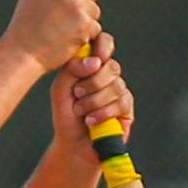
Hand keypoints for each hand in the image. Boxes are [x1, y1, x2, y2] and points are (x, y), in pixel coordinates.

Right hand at [3, 0, 101, 73]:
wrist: (23, 52)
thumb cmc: (26, 27)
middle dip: (81, 2)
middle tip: (61, 14)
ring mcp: (77, 5)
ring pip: (94, 9)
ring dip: (83, 19)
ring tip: (61, 26)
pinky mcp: (85, 24)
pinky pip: (95, 27)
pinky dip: (85, 34)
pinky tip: (67, 36)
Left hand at [51, 33, 131, 161]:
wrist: (73, 144)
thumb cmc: (66, 115)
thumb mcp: (61, 89)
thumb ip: (72, 69)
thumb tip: (95, 61)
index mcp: (92, 65)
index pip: (104, 43)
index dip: (103, 46)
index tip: (95, 58)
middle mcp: (108, 76)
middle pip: (111, 67)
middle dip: (92, 83)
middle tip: (77, 94)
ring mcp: (119, 91)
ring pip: (116, 86)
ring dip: (95, 101)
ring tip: (81, 112)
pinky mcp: (127, 108)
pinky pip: (122, 103)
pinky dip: (104, 112)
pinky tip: (91, 121)